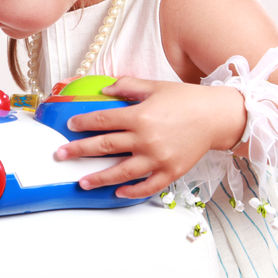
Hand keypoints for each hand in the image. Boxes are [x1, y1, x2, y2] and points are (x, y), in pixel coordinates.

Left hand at [54, 77, 244, 198]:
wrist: (216, 117)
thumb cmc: (185, 99)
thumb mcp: (154, 86)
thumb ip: (127, 86)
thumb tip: (105, 89)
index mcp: (140, 116)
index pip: (103, 120)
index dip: (83, 123)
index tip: (69, 126)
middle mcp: (146, 139)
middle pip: (105, 147)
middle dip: (79, 151)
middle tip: (60, 155)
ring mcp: (158, 159)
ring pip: (121, 172)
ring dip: (99, 178)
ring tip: (82, 182)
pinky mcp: (171, 172)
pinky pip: (147, 186)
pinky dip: (132, 191)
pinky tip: (117, 192)